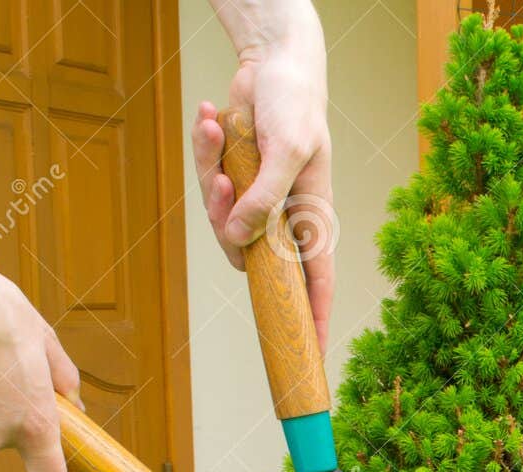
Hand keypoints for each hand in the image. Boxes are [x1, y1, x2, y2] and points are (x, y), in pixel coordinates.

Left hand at [193, 14, 332, 348]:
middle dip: (225, 221)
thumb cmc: (295, 105)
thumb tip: (237, 239)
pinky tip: (211, 118)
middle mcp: (285, 217)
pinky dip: (205, 150)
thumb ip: (263, 199)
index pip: (317, 286)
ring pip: (221, 222)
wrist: (273, 60)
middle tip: (222, 182)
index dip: (315, 324)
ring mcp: (257, 201)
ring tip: (216, 130)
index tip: (311, 358)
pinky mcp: (233, 182)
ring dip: (209, 176)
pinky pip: (209, 186)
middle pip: (248, 255)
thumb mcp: (288, 150)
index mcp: (313, 217)